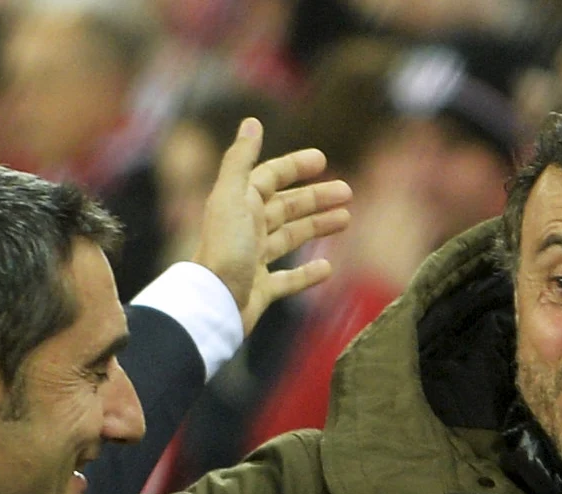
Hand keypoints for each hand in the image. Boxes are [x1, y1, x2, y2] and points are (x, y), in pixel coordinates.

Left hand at [191, 117, 354, 332]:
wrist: (214, 303)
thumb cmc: (225, 248)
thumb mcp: (233, 196)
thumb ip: (241, 159)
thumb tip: (252, 121)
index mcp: (239, 204)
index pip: (269, 177)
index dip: (294, 167)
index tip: (322, 160)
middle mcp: (245, 229)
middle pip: (285, 207)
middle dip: (315, 198)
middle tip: (348, 192)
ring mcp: (253, 261)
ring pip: (289, 238)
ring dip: (317, 227)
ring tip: (346, 219)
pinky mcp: (259, 290)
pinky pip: (287, 280)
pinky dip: (307, 274)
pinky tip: (327, 268)